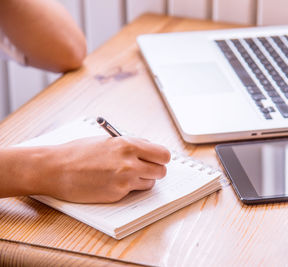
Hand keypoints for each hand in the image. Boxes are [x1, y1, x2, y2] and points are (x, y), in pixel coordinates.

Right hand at [33, 136, 170, 202]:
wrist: (56, 168)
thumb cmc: (78, 152)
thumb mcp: (108, 141)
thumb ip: (131, 145)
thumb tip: (150, 150)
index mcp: (128, 144)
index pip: (163, 154)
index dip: (161, 158)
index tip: (157, 159)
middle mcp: (129, 162)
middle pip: (162, 170)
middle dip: (155, 170)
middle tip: (145, 169)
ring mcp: (124, 180)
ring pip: (150, 183)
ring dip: (143, 180)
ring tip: (127, 176)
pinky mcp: (117, 194)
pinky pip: (134, 192)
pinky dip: (129, 189)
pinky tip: (114, 183)